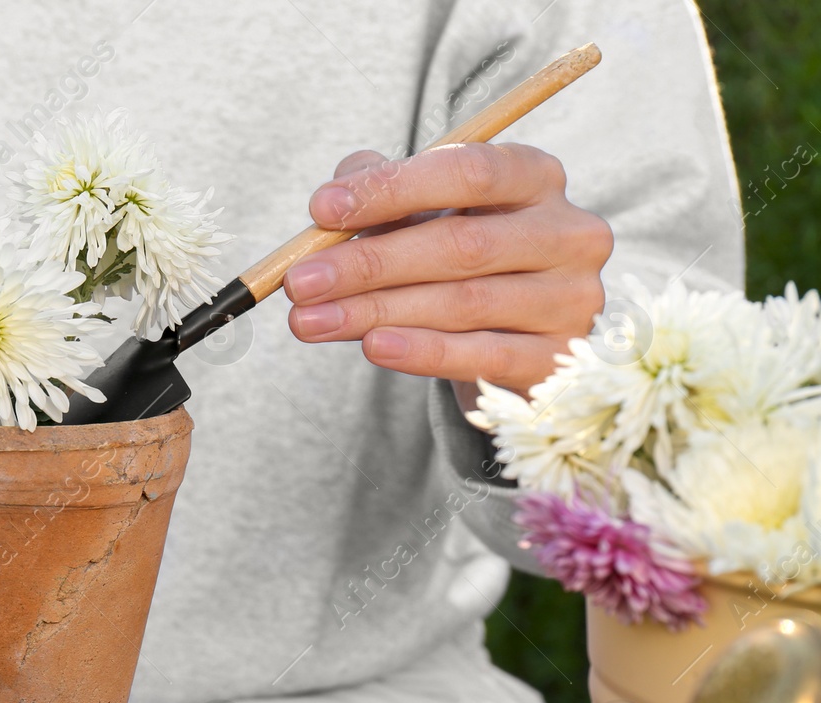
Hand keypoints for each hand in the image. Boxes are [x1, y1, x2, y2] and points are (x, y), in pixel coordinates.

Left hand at [283, 143, 612, 395]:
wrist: (519, 342)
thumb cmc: (463, 263)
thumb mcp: (426, 217)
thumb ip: (384, 197)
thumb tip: (331, 203)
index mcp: (536, 177)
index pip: (469, 171)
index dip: (391, 189)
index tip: (320, 209)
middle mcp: (568, 232)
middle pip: (461, 245)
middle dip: (369, 263)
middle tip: (300, 282)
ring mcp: (572, 298)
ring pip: (464, 304)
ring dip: (376, 312)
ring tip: (311, 321)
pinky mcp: (560, 359)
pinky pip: (483, 356)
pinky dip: (422, 352)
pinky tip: (372, 346)